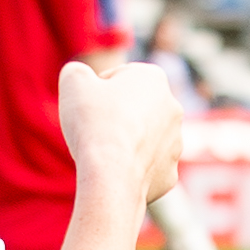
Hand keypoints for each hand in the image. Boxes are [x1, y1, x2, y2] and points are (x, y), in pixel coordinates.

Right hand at [58, 57, 181, 199]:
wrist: (112, 177)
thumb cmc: (94, 124)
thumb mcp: (73, 81)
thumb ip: (77, 72)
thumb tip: (81, 77)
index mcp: (154, 77)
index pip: (117, 78)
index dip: (95, 91)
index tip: (87, 107)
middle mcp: (173, 108)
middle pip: (134, 108)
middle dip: (115, 116)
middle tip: (93, 129)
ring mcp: (175, 143)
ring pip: (144, 139)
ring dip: (126, 142)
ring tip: (104, 152)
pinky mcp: (170, 174)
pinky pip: (147, 168)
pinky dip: (132, 169)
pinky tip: (116, 172)